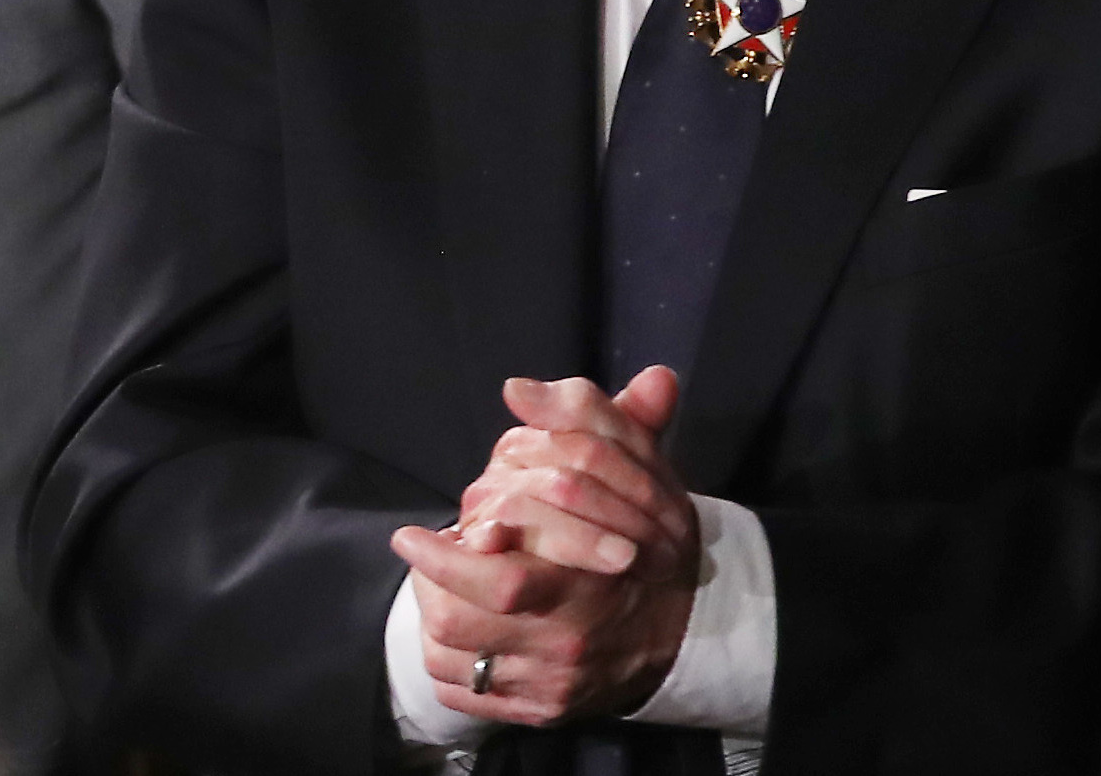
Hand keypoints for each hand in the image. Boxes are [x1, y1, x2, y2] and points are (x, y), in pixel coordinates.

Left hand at [389, 367, 700, 724]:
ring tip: (432, 583)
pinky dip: (446, 661)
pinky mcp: (542, 712)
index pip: (501, 579)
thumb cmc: (652, 534)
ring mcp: (554, 682)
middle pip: (466, 626)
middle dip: (430, 583)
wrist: (688, 621)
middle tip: (414, 548)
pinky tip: (453, 627)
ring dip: (433, 616)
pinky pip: (465, 695)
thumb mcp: (639, 467)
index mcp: (595, 579)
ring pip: (458, 659)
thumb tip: (520, 388)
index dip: (445, 558)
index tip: (411, 533)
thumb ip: (588, 419)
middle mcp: (572, 640)